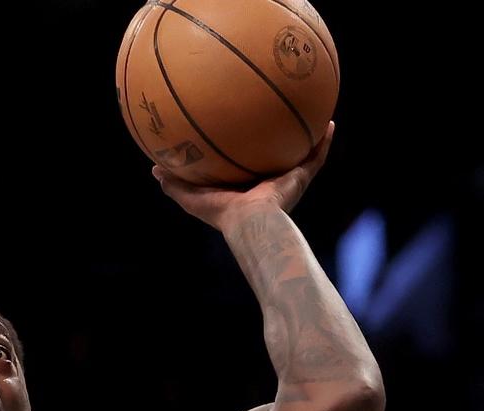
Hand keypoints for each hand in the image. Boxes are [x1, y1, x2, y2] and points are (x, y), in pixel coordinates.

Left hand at [153, 121, 334, 232]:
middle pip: (273, 157)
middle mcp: (267, 183)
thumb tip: (155, 168)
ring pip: (300, 154)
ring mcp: (287, 181)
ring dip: (306, 138)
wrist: (250, 221)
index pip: (243, 166)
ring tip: (311, 115)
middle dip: (275, 142)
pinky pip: (317, 156)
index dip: (242, 151)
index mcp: (243, 188)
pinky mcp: (301, 178)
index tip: (240, 132)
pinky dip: (325, 141)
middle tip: (275, 118)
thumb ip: (174, 183)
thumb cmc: (220, 212)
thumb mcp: (189, 196)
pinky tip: (329, 123)